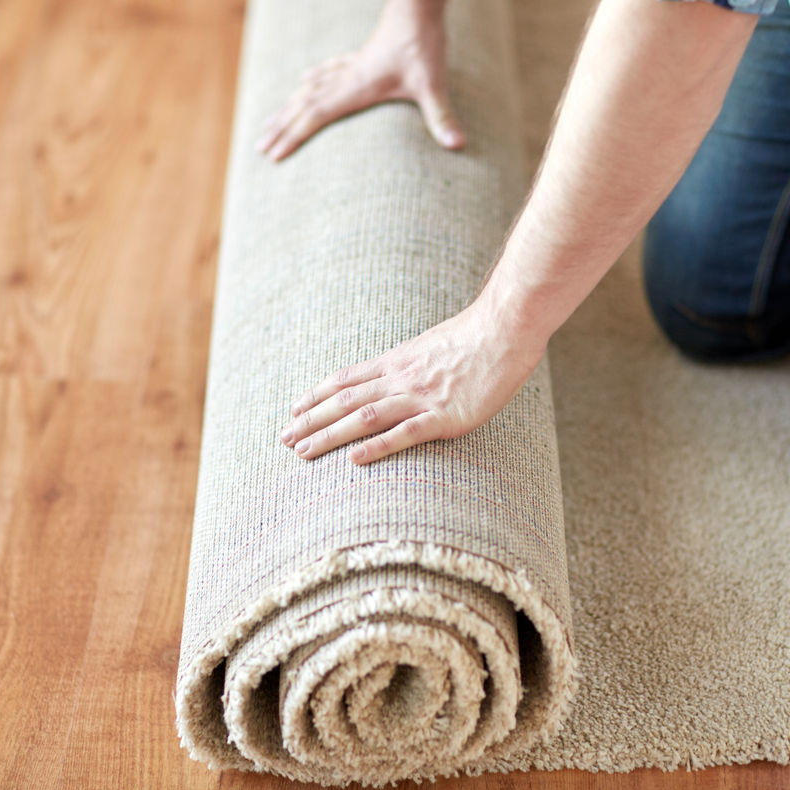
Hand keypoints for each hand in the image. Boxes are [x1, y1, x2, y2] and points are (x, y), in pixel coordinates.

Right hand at [256, 0, 465, 161]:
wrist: (417, 3)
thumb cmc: (423, 42)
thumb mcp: (434, 83)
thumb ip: (441, 115)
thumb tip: (457, 145)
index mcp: (356, 87)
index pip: (315, 116)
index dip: (293, 136)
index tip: (272, 154)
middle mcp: (347, 78)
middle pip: (304, 105)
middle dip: (281, 127)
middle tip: (258, 147)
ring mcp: (352, 66)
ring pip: (310, 89)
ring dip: (289, 106)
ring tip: (269, 121)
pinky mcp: (361, 57)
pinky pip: (327, 72)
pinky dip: (313, 80)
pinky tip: (305, 79)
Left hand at [280, 303, 542, 463]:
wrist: (506, 329)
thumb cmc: (476, 338)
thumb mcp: (431, 345)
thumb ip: (410, 362)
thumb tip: (394, 373)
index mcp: (397, 362)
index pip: (346, 379)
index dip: (316, 394)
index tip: (293, 408)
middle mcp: (401, 378)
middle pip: (344, 401)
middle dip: (311, 420)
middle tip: (283, 438)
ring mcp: (421, 397)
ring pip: (364, 417)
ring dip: (330, 436)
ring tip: (303, 453)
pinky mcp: (445, 416)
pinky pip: (405, 433)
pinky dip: (378, 447)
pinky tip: (355, 460)